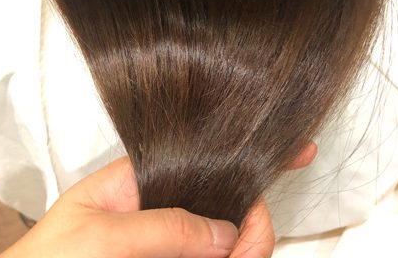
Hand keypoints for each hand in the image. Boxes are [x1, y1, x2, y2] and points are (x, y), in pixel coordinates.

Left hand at [0, 156, 276, 257]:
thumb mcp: (101, 234)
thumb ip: (165, 227)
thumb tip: (224, 232)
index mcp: (143, 183)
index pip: (203, 160)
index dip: (246, 155)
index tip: (296, 150)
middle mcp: (166, 210)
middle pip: (229, 204)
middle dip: (254, 221)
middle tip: (251, 241)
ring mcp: (176, 243)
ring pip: (232, 240)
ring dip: (249, 248)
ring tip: (238, 255)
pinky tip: (233, 257)